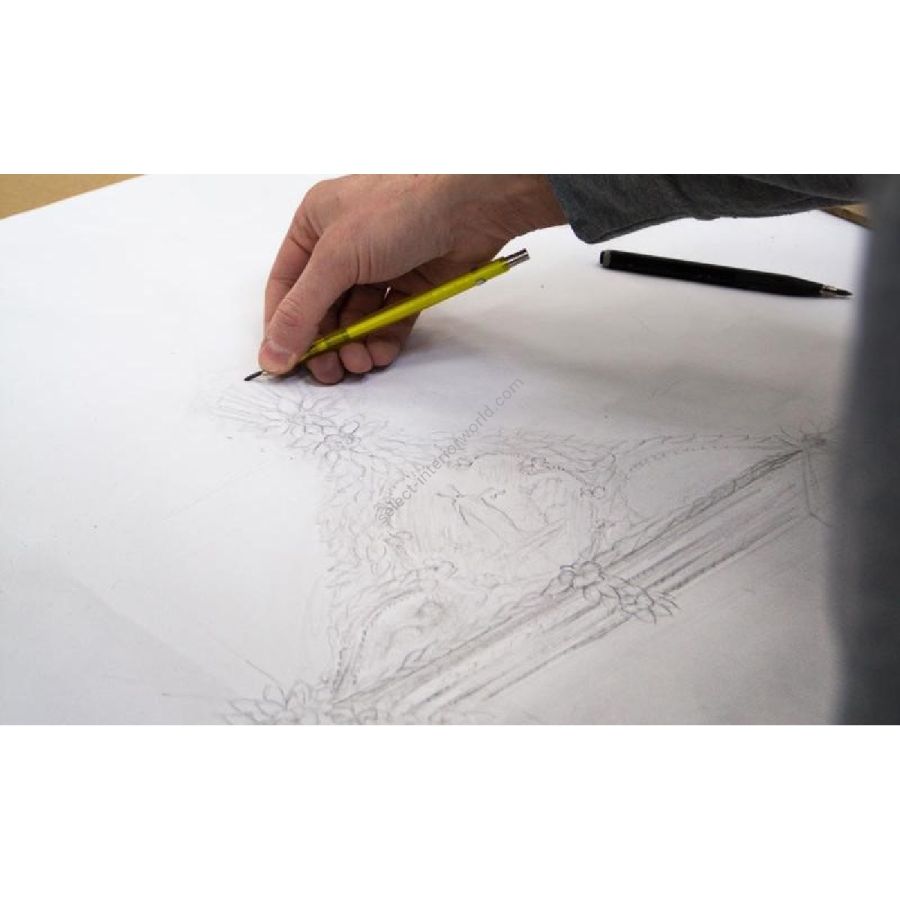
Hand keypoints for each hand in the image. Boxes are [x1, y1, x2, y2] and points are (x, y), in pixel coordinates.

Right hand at [260, 175, 565, 382]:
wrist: (469, 206)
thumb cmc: (398, 210)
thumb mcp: (337, 258)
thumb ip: (303, 310)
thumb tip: (273, 352)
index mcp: (314, 224)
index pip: (286, 285)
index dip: (282, 325)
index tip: (282, 362)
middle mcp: (344, 245)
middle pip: (321, 307)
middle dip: (323, 342)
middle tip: (326, 371)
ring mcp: (379, 264)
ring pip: (356, 318)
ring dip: (354, 345)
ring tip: (359, 363)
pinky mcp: (411, 282)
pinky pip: (388, 320)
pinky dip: (382, 340)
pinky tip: (380, 354)